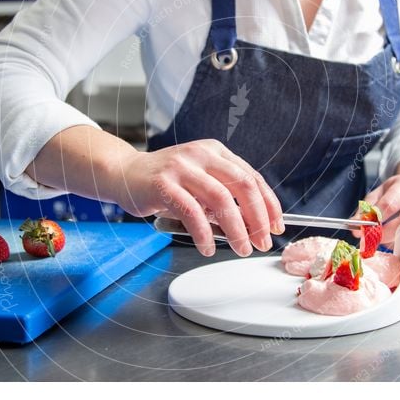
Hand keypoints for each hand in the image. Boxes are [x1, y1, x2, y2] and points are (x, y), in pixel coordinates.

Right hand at [115, 139, 284, 257]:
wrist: (123, 173)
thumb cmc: (164, 182)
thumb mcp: (199, 181)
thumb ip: (223, 195)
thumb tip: (254, 225)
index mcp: (215, 152)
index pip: (252, 177)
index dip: (269, 204)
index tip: (276, 226)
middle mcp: (202, 155)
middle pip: (243, 185)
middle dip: (258, 218)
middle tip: (263, 241)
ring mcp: (182, 167)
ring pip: (221, 199)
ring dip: (236, 228)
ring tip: (241, 248)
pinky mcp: (163, 184)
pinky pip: (191, 212)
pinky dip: (204, 233)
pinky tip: (208, 247)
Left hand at [351, 156, 399, 255]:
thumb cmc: (398, 192)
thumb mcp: (380, 193)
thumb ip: (366, 209)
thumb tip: (354, 227)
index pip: (391, 203)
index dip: (376, 219)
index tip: (365, 228)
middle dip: (387, 234)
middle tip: (375, 239)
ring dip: (399, 244)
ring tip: (388, 241)